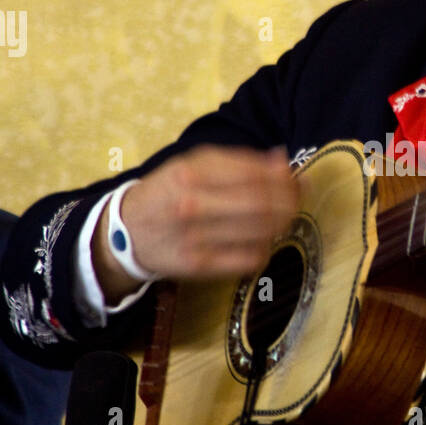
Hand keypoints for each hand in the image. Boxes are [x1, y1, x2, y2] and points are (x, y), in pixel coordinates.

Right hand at [93, 145, 299, 303]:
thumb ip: (238, 161)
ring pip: (259, 232)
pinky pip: (247, 259)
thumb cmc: (169, 192)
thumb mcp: (194, 165)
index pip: (254, 174)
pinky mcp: (198, 265)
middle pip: (260, 203)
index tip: (299, 179)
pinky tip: (263, 241)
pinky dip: (264, 249)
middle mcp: (192, 203)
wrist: (127, 231)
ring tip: (285, 218)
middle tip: (299, 200)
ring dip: (281, 224)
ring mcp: (195, 236)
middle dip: (289, 201)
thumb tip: (281, 160)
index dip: (284, 178)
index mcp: (192, 172)